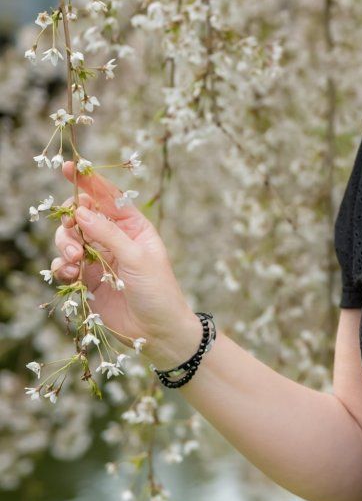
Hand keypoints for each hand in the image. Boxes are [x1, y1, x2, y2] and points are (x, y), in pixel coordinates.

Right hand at [50, 160, 195, 360]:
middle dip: (71, 222)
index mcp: (134, 226)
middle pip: (81, 216)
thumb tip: (81, 211)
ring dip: (66, 245)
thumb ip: (108, 234)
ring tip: (76, 262)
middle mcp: (114, 239)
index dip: (88, 181)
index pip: (108, 197)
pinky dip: (63, 267)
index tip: (68, 167)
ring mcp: (99, 259)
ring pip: (70, 239)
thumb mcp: (137, 258)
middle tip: (72, 233)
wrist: (158, 333)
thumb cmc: (159, 292)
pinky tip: (71, 275)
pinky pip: (66, 265)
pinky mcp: (88, 280)